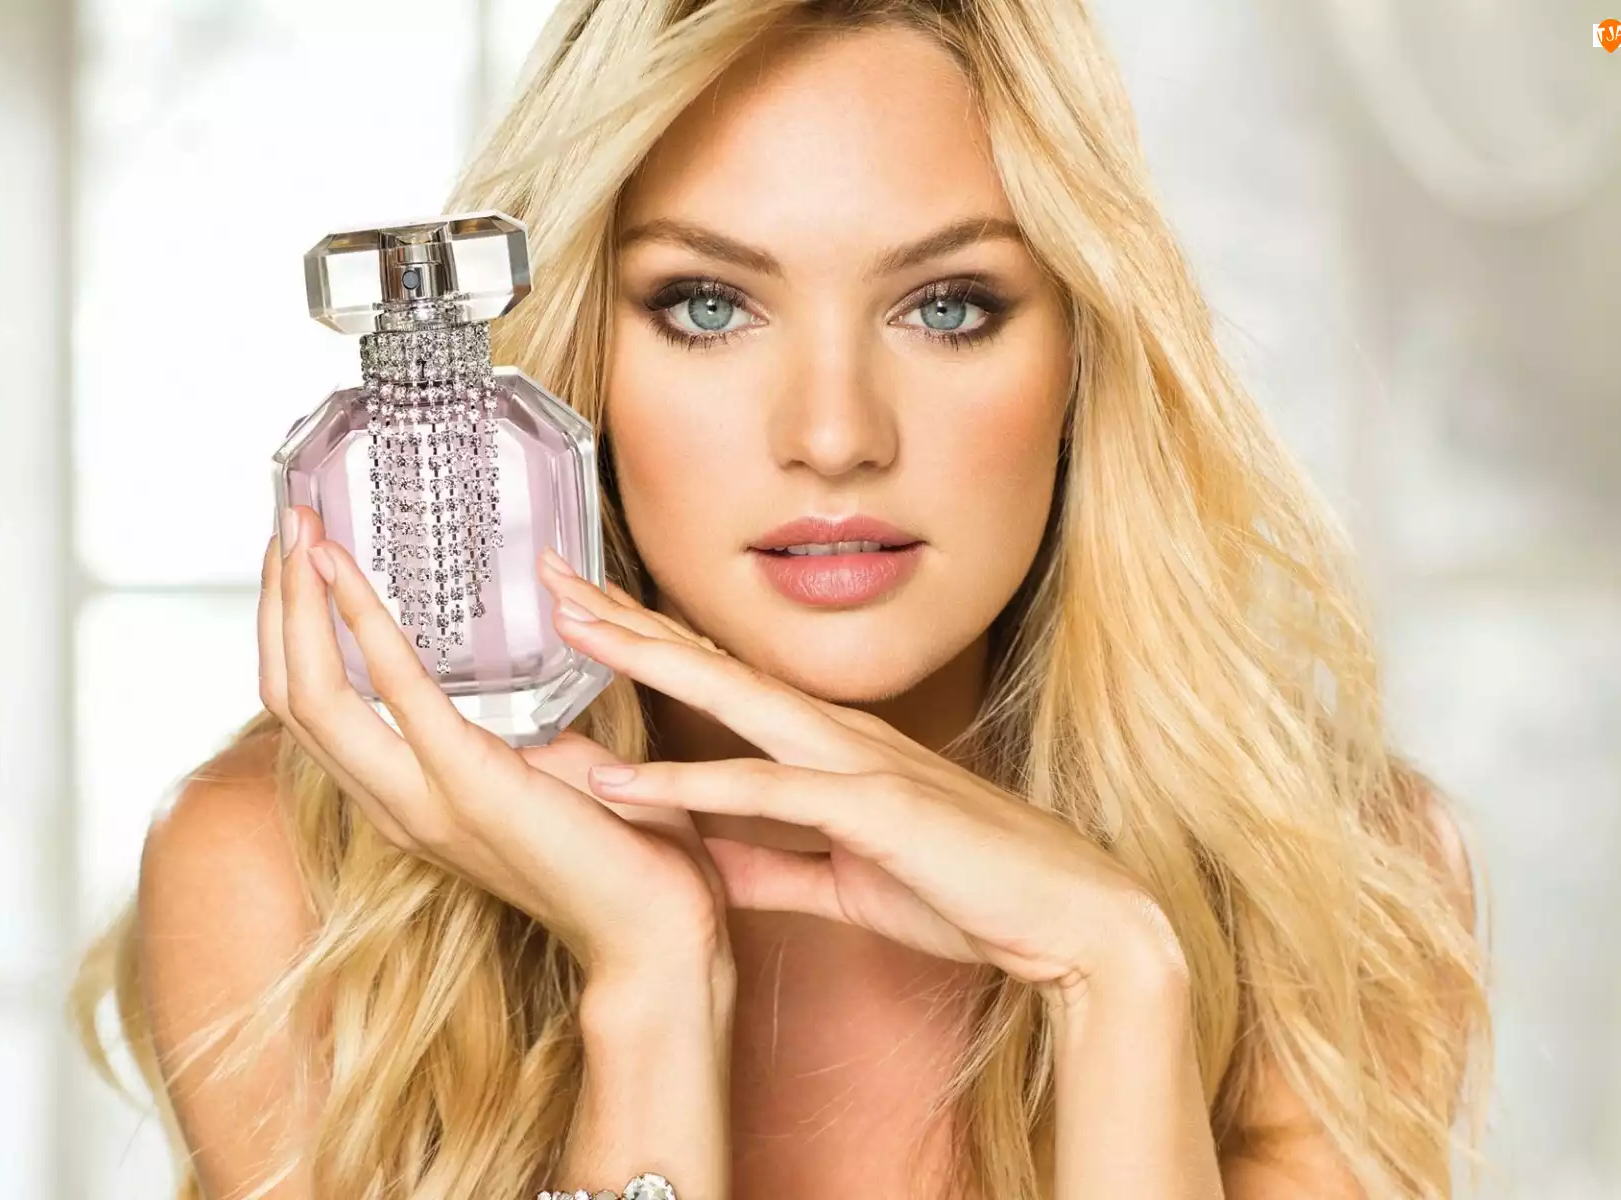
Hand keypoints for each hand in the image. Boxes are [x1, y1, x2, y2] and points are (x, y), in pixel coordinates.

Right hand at [259, 506, 731, 984]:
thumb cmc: (624, 854)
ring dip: (301, 605)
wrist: (661, 935)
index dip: (292, 632)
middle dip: (278, 603)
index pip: (313, 712)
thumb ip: (512, 729)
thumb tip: (513, 671)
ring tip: (301, 530)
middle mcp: (397, 805)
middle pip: (291, 697)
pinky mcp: (471, 787)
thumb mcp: (552, 769)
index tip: (299, 555)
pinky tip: (348, 574)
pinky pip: (398, 696)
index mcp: (410, 800)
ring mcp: (425, 802)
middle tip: (286, 516)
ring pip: (315, 698)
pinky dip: (365, 626)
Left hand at [536, 555, 1189, 1006]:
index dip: (646, 641)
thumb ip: (768, 866)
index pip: (721, 679)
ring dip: (644, 663)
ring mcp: (856, 764)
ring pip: (730, 698)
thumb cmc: (971, 895)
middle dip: (623, 618)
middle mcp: (836, 737)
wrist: (1074, 922)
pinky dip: (687, 784)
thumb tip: (699, 861)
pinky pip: (763, 793)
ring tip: (567, 634)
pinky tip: (621, 780)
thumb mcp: (843, 883)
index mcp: (830, 749)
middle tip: (546, 574)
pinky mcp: (872, 810)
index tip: (578, 613)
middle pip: (710, 661)